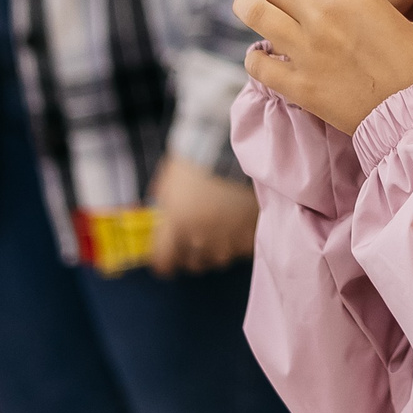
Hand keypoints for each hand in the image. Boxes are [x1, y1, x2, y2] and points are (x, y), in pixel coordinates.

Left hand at [148, 155, 258, 274]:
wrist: (232, 148)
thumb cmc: (195, 159)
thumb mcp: (167, 182)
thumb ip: (164, 208)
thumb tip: (162, 220)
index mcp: (175, 226)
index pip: (163, 262)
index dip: (163, 263)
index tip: (166, 262)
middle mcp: (200, 237)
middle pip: (192, 264)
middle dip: (190, 255)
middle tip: (193, 240)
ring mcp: (227, 238)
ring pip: (219, 259)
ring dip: (216, 249)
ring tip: (218, 231)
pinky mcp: (250, 233)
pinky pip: (241, 249)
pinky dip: (238, 242)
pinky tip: (236, 226)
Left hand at [234, 0, 412, 135]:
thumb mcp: (403, 21)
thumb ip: (373, 14)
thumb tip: (360, 23)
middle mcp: (324, 14)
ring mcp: (307, 50)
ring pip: (259, 15)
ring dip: (248, 7)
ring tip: (243, 5)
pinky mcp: (300, 86)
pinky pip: (260, 67)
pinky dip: (256, 60)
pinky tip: (256, 58)